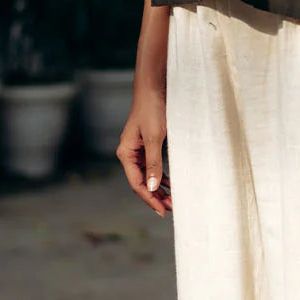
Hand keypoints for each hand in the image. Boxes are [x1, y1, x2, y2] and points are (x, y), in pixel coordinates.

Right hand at [117, 88, 171, 217]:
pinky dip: (162, 176)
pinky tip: (171, 184)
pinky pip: (152, 166)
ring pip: (148, 176)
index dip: (150, 199)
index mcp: (126, 153)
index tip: (162, 211)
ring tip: (173, 200)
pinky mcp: (147, 145)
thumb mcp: (155, 138)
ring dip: (160, 188)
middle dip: (156, 196)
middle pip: (141, 182)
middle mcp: (129, 154)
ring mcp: (138, 150)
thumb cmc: (153, 110)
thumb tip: (153, 187)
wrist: (154, 88)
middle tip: (172, 209)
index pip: (137, 183)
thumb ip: (154, 164)